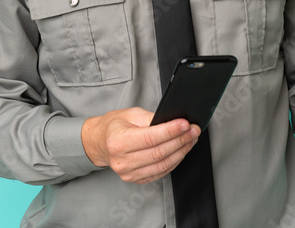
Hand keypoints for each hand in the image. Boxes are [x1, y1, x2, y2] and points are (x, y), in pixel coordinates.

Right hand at [81, 107, 200, 183]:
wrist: (100, 143)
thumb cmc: (114, 127)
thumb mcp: (130, 114)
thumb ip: (151, 119)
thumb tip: (173, 121)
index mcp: (118, 142)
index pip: (151, 138)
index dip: (171, 131)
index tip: (186, 124)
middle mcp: (122, 161)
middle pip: (159, 152)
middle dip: (181, 140)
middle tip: (194, 130)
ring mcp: (129, 173)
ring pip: (163, 164)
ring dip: (181, 151)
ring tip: (191, 139)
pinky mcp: (136, 179)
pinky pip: (161, 172)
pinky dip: (174, 161)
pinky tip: (181, 151)